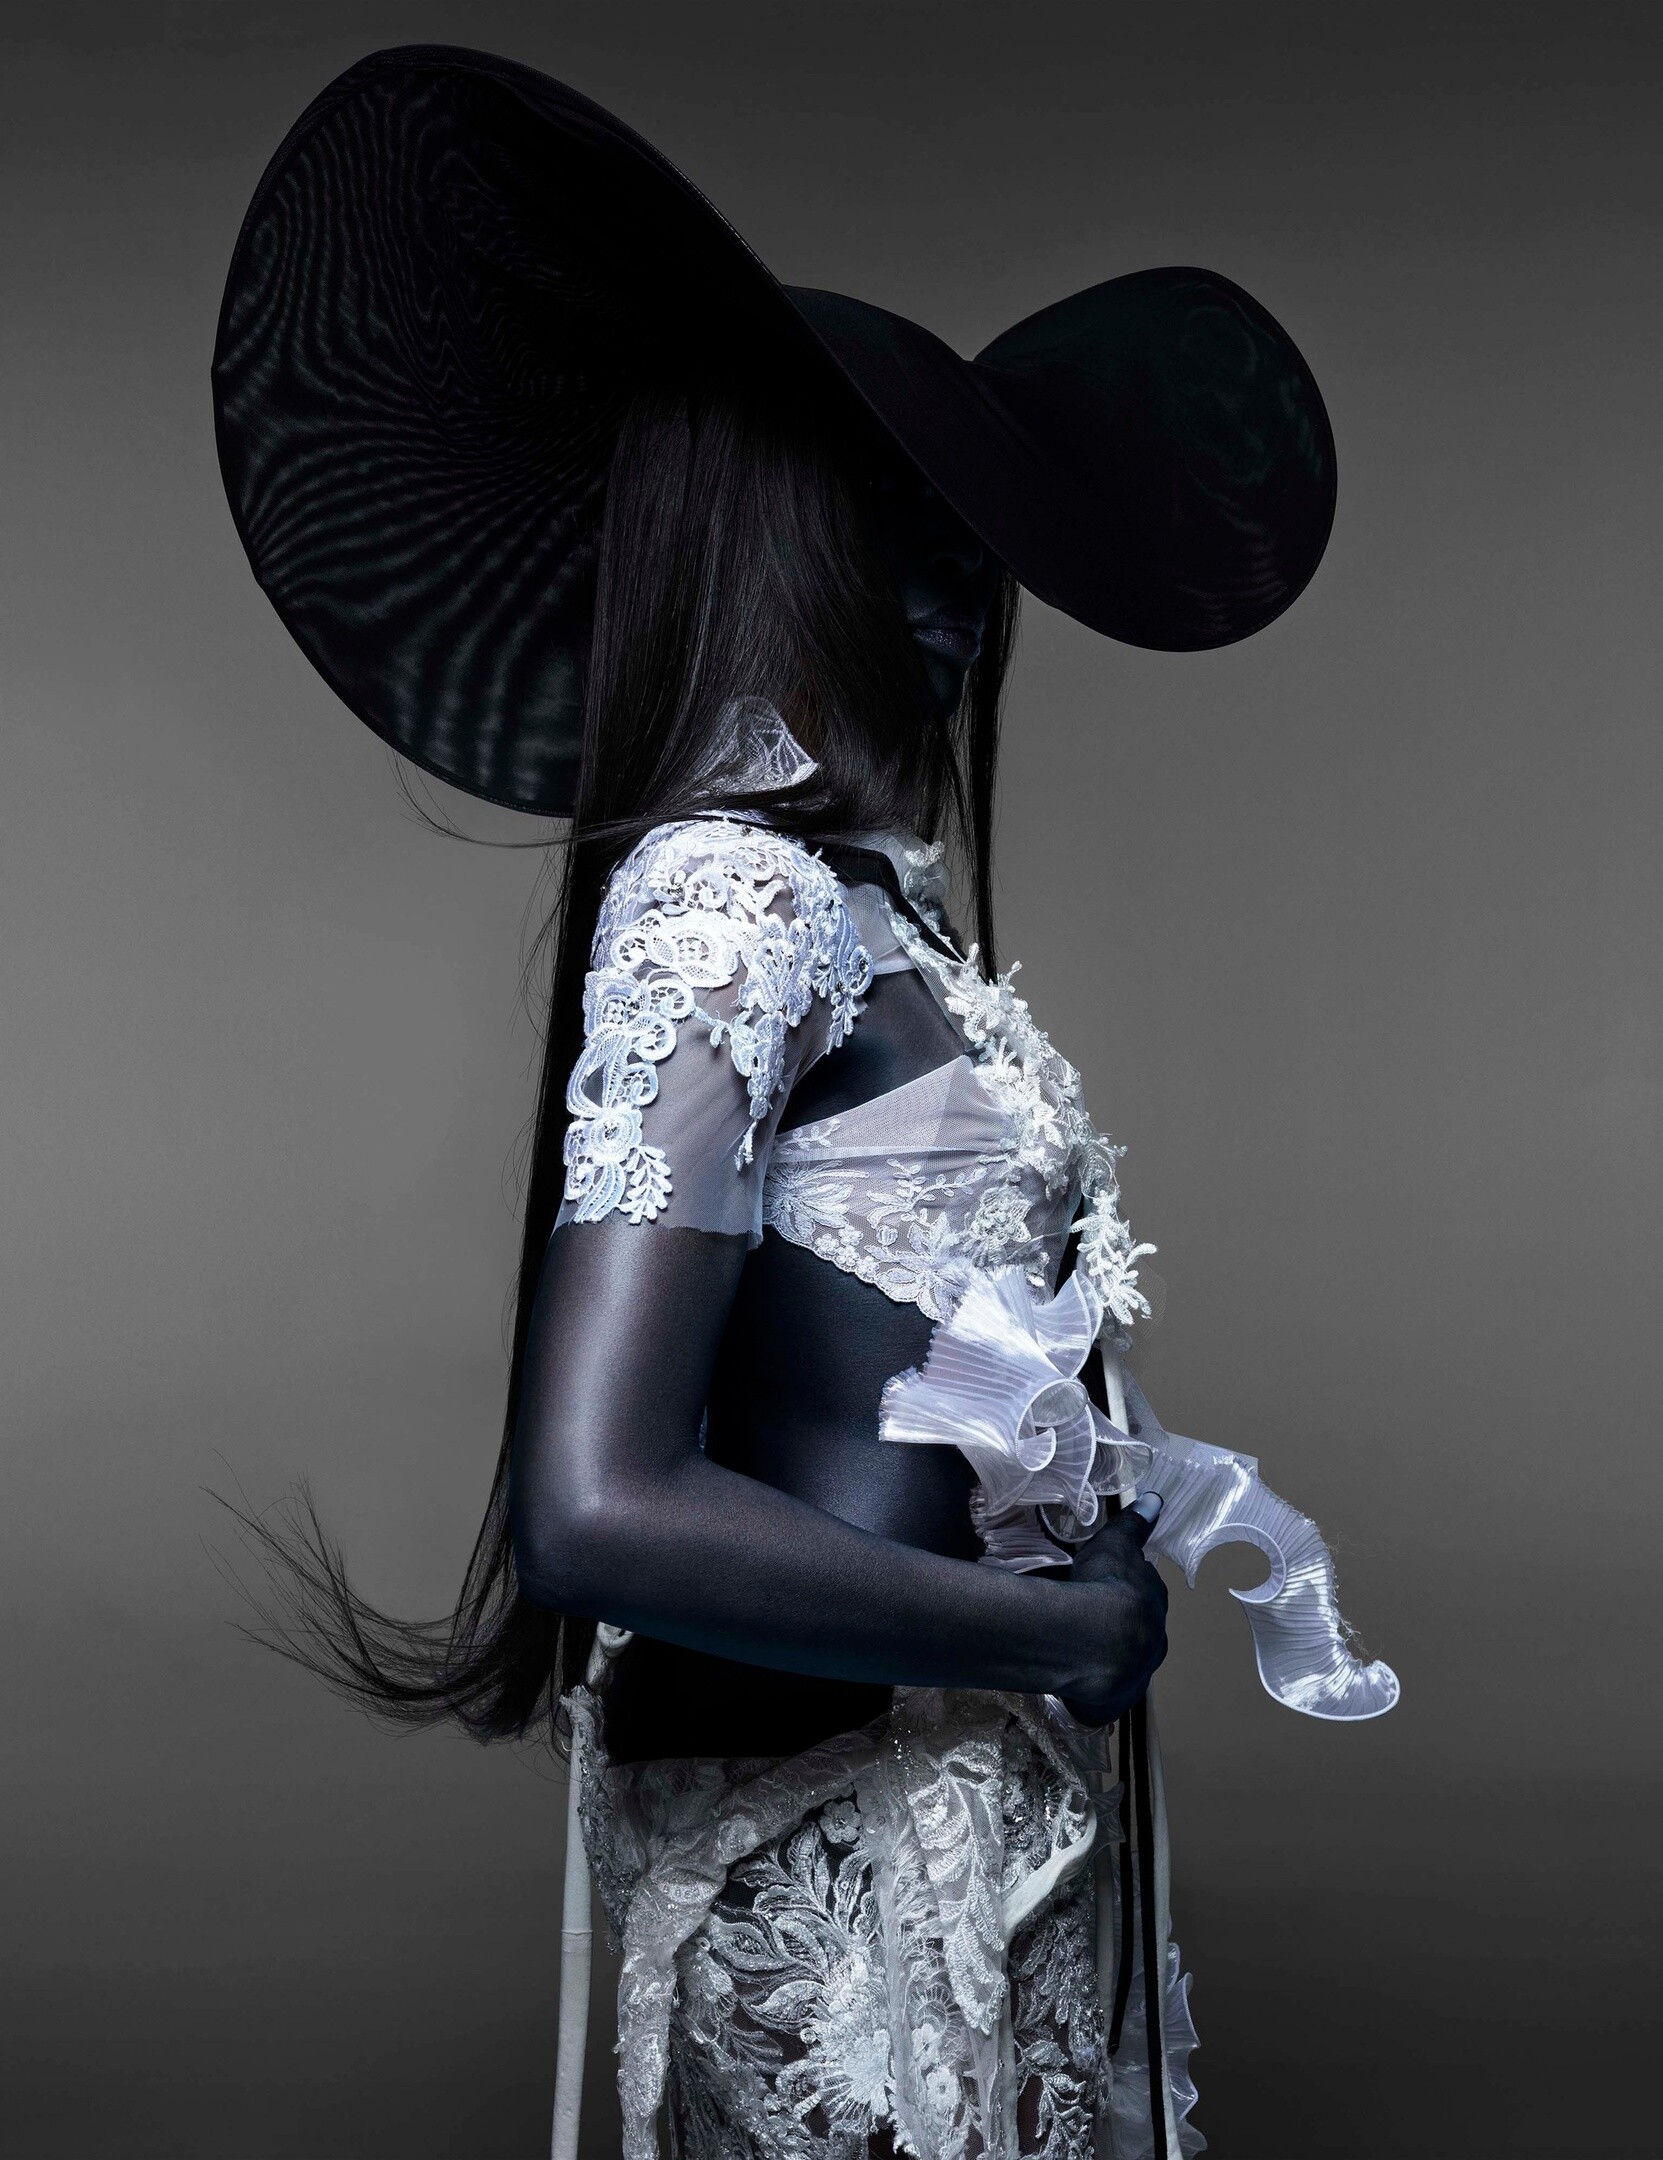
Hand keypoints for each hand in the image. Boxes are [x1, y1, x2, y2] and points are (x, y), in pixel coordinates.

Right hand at [1059, 1488, 1168, 1726]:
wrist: (1096, 1641)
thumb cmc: (1105, 1586)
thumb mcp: (1115, 1546)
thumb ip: (1133, 1526)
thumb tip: (1157, 1500)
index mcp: (1154, 1605)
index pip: (1146, 1595)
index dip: (1127, 1591)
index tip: (1109, 1588)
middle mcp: (1153, 1642)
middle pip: (1139, 1632)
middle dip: (1121, 1626)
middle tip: (1093, 1619)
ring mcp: (1136, 1674)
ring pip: (1125, 1663)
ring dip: (1109, 1658)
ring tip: (1081, 1650)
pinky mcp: (1116, 1701)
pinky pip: (1105, 1693)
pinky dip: (1093, 1689)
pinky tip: (1076, 1682)